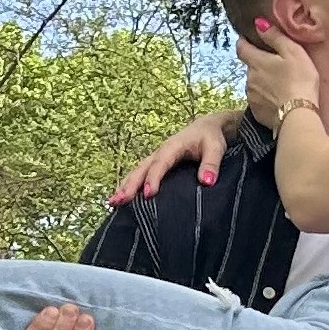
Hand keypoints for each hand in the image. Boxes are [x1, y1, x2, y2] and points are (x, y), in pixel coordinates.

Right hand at [112, 111, 236, 199]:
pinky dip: (129, 185)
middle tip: (119, 200)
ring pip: (137, 172)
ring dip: (125, 186)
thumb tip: (206, 182)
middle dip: (130, 185)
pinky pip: (140, 174)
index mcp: (173, 147)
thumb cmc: (211, 137)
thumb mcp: (215, 148)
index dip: (153, 178)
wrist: (207, 127)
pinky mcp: (156, 164)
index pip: (160, 163)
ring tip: (113, 202)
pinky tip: (122, 198)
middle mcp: (160, 152)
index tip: (148, 194)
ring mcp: (156, 158)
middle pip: (142, 168)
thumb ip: (211, 164)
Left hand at [235, 19, 320, 128]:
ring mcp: (251, 96)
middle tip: (275, 66)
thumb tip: (258, 23)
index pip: (241, 47)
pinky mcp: (256, 112)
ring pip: (254, 84)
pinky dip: (265, 98)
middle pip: (250, 67)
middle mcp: (249, 78)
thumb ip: (275, 36)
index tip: (248, 39)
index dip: (244, 42)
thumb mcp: (293, 52)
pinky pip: (258, 101)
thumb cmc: (299, 81)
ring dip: (262, 82)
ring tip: (279, 85)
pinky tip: (278, 100)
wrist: (298, 115)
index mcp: (256, 62)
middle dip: (259, 65)